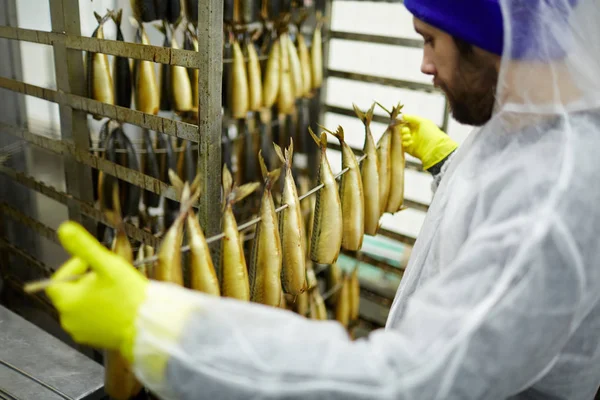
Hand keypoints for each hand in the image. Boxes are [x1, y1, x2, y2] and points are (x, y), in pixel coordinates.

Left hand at [46, 221, 147, 361]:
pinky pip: (91, 320)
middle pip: (70, 293)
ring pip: (81, 306)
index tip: (91, 262)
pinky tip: (117, 305)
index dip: (73, 267)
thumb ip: (84, 247)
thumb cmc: (128, 295)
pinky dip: (100, 310)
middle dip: (86, 281)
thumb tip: (64, 228)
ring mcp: (80, 332)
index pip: (58, 279)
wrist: (148, 325)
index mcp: (66, 301)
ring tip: (114, 289)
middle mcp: (68, 319)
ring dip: (93, 295)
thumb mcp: (107, 265)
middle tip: (107, 275)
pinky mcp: (94, 340)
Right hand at [401, 114, 457, 169]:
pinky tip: (411, 143)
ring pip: (401, 137)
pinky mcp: (409, 149)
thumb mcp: (423, 121)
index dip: (402, 122)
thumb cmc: (431, 133)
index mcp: (417, 126)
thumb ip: (412, 117)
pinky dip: (405, 143)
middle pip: (402, 129)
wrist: (435, 148)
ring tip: (409, 137)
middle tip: (406, 130)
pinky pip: (403, 145)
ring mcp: (411, 141)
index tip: (399, 121)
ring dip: (404, 136)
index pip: (406, 122)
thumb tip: (403, 115)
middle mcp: (414, 133)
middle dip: (403, 129)